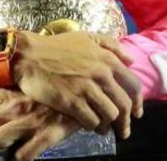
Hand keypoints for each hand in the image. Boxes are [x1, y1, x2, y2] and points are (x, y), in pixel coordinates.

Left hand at [0, 89, 82, 160]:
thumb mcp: (22, 90)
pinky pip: (21, 156)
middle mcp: (11, 106)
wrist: (83, 92)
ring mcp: (27, 121)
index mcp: (4, 93)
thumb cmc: (48, 93)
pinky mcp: (45, 134)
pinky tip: (24, 155)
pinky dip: (19, 159)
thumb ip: (3, 99)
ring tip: (5, 151)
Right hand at [10, 30, 141, 136]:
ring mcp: (86, 89)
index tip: (136, 113)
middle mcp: (100, 74)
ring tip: (103, 128)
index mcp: (107, 59)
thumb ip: (111, 45)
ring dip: (108, 125)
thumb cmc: (56, 46)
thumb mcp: (86, 37)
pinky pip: (91, 121)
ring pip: (110, 115)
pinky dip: (93, 126)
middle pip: (124, 104)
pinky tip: (89, 126)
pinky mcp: (72, 102)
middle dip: (126, 121)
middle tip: (123, 130)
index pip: (133, 85)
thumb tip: (131, 60)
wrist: (28, 55)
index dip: (137, 102)